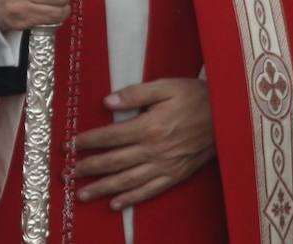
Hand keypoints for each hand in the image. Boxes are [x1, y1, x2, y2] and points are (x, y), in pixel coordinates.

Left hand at [72, 77, 216, 210]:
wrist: (226, 116)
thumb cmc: (194, 97)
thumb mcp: (165, 86)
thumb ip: (135, 94)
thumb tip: (107, 102)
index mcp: (148, 126)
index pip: (109, 137)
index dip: (86, 142)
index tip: (69, 147)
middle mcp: (154, 150)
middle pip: (113, 162)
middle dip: (87, 168)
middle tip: (66, 174)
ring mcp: (164, 166)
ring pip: (127, 181)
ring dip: (102, 189)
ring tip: (82, 194)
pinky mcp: (175, 176)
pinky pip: (149, 191)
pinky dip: (130, 199)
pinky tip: (115, 204)